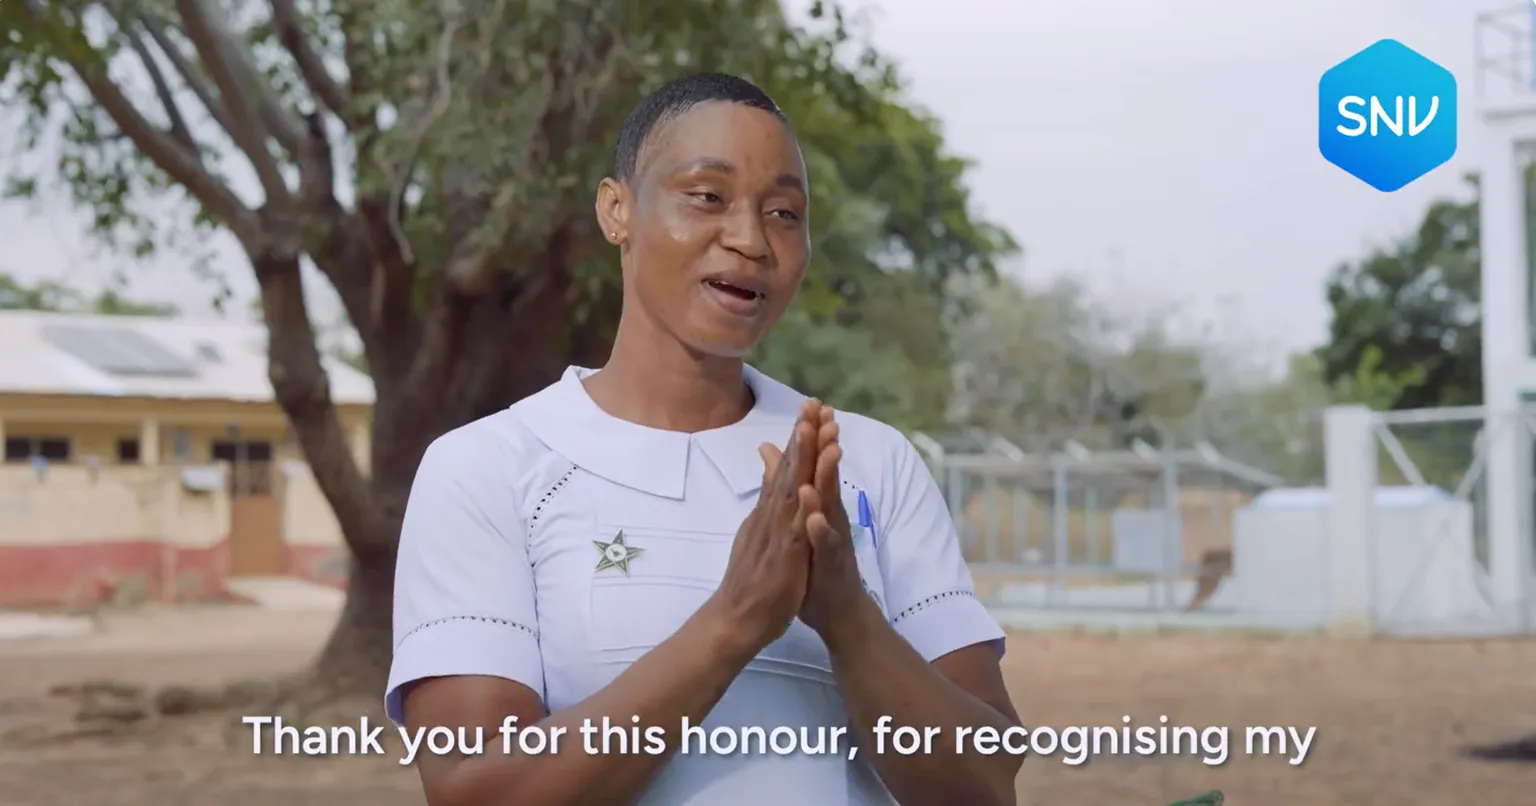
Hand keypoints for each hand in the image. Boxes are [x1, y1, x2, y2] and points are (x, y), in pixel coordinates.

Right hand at [709, 401, 820, 652]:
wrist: (734, 618)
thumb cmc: (750, 576)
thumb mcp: (759, 528)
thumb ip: (764, 495)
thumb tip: (765, 464)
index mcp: (770, 510)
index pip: (785, 467)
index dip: (799, 436)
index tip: (811, 406)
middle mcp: (771, 516)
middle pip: (788, 470)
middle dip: (801, 436)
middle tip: (813, 403)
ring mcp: (775, 535)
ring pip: (791, 493)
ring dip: (802, 462)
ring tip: (814, 432)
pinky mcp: (782, 560)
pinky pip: (794, 533)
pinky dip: (802, 512)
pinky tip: (809, 493)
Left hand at [798, 404, 866, 636]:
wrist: (836, 610)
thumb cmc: (816, 563)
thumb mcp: (799, 520)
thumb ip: (787, 483)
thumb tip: (771, 450)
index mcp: (819, 504)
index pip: (814, 464)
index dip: (813, 434)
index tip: (811, 402)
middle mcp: (831, 515)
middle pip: (827, 475)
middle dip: (826, 444)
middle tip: (826, 413)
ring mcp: (834, 539)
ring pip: (831, 505)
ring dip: (829, 479)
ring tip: (828, 452)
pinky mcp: (832, 564)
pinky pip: (827, 546)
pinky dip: (821, 531)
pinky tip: (815, 518)